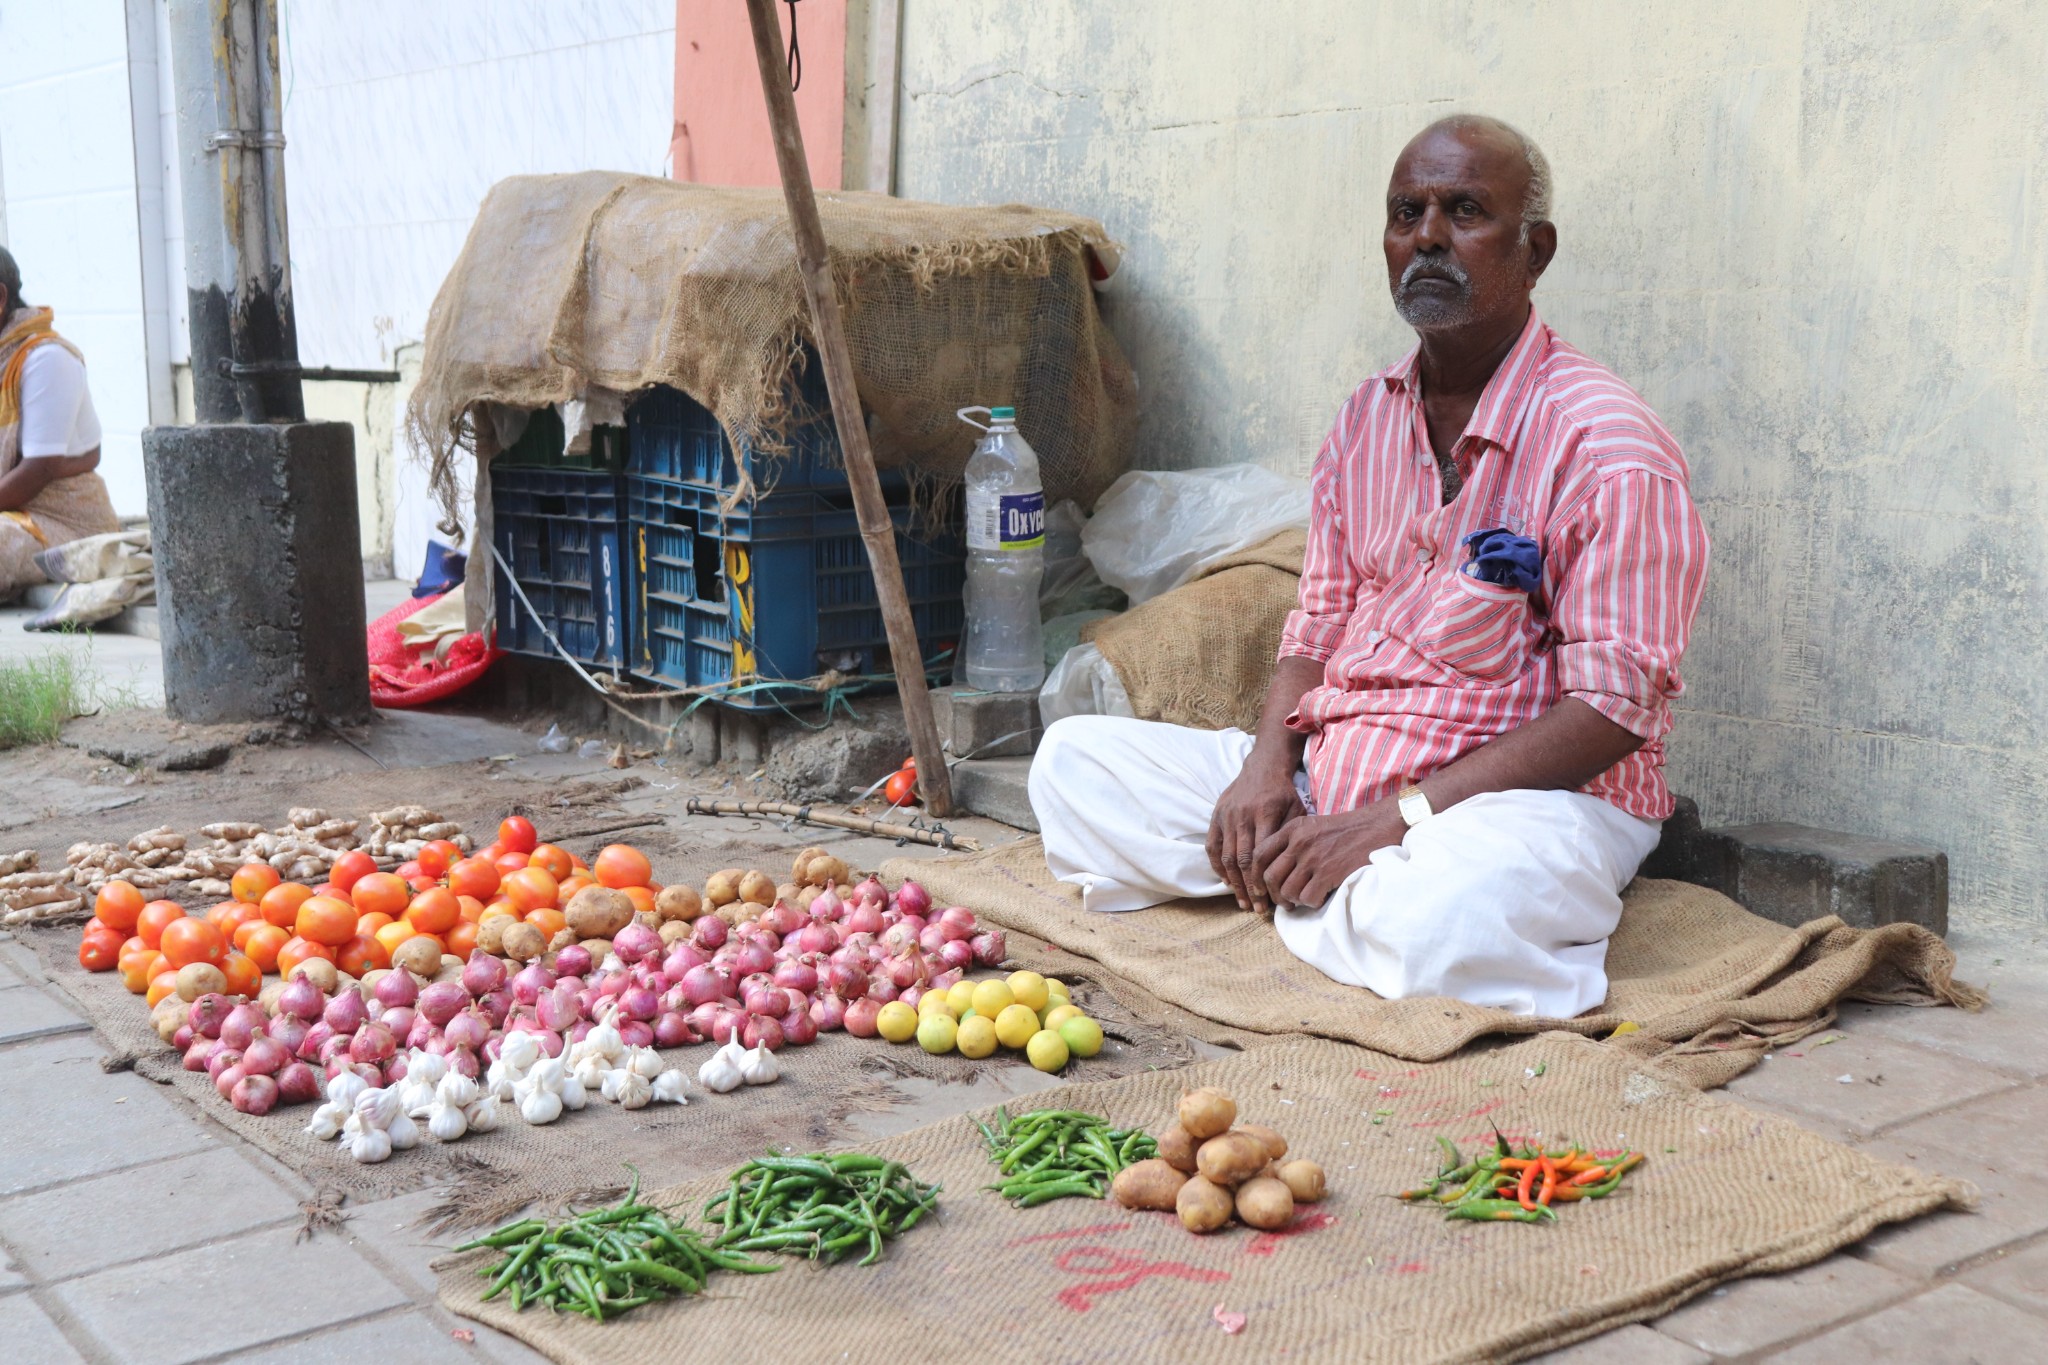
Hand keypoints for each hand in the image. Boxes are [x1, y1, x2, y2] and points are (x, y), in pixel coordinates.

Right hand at [1205, 759, 1304, 914]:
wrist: (1262, 766)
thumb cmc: (1284, 793)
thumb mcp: (1297, 810)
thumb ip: (1291, 837)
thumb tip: (1292, 869)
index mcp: (1264, 814)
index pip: (1260, 855)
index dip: (1262, 880)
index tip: (1269, 900)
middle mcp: (1242, 816)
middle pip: (1242, 860)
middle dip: (1249, 888)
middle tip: (1256, 908)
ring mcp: (1227, 817)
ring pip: (1226, 856)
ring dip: (1234, 882)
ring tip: (1242, 902)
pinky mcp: (1216, 816)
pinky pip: (1212, 846)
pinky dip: (1217, 866)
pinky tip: (1227, 881)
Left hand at [1252, 801, 1408, 909]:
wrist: (1377, 827)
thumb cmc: (1345, 829)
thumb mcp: (1312, 825)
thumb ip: (1291, 842)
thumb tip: (1272, 871)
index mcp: (1292, 829)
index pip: (1259, 854)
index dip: (1255, 875)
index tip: (1260, 888)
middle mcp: (1298, 843)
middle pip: (1270, 877)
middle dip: (1274, 895)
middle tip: (1284, 901)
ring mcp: (1313, 858)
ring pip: (1287, 891)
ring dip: (1294, 900)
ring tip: (1304, 898)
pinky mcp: (1328, 873)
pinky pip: (1308, 898)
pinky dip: (1312, 903)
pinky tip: (1319, 897)